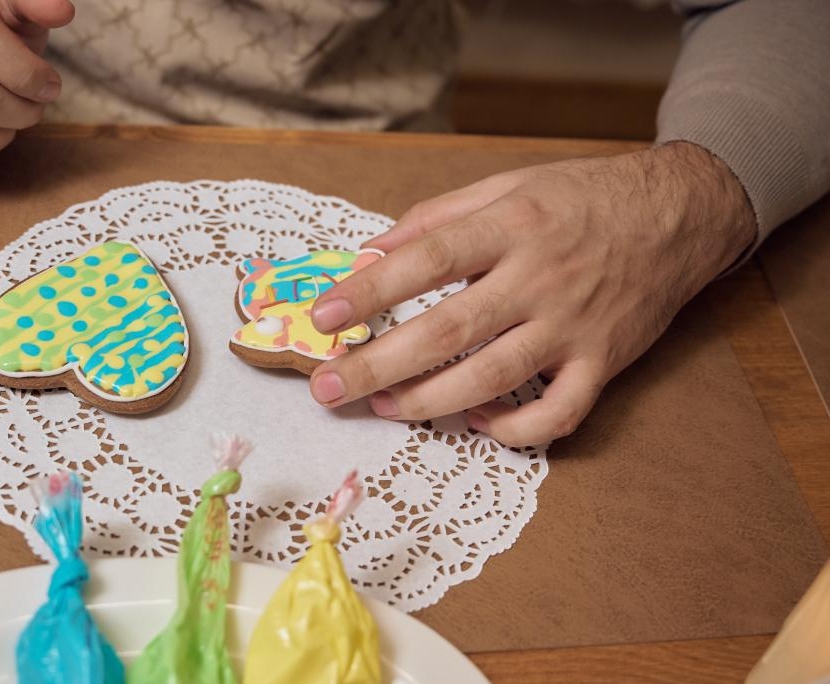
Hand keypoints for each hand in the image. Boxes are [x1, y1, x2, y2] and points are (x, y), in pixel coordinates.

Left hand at [308, 142, 755, 445]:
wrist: (679, 215)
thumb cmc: (582, 198)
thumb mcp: (509, 184)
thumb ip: (438, 216)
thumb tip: (372, 250)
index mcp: (512, 226)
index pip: (428, 258)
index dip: (371, 289)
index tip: (322, 315)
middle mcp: (539, 279)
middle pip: (448, 331)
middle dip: (379, 365)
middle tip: (328, 389)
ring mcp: (573, 327)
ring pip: (493, 378)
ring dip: (429, 401)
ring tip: (382, 407)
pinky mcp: (603, 362)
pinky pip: (560, 414)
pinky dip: (515, 431)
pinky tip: (476, 424)